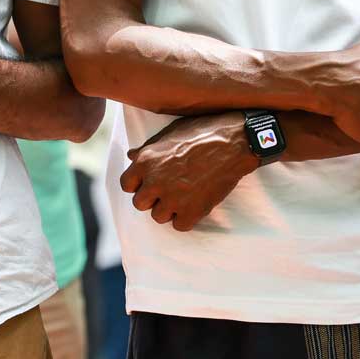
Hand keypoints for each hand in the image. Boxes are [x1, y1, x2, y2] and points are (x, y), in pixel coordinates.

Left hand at [119, 113, 258, 231]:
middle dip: (152, 199)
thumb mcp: (168, 134)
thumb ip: (147, 149)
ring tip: (183, 196)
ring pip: (158, 217)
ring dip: (169, 209)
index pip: (126, 185)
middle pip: (140, 204)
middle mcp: (154, 181)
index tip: (149, 183)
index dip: (138, 185)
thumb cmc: (200, 133)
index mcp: (145, 161)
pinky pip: (179, 225)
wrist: (232, 143)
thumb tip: (131, 156)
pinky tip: (194, 204)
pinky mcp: (192, 211)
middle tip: (167, 190)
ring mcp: (172, 198)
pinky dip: (186, 218)